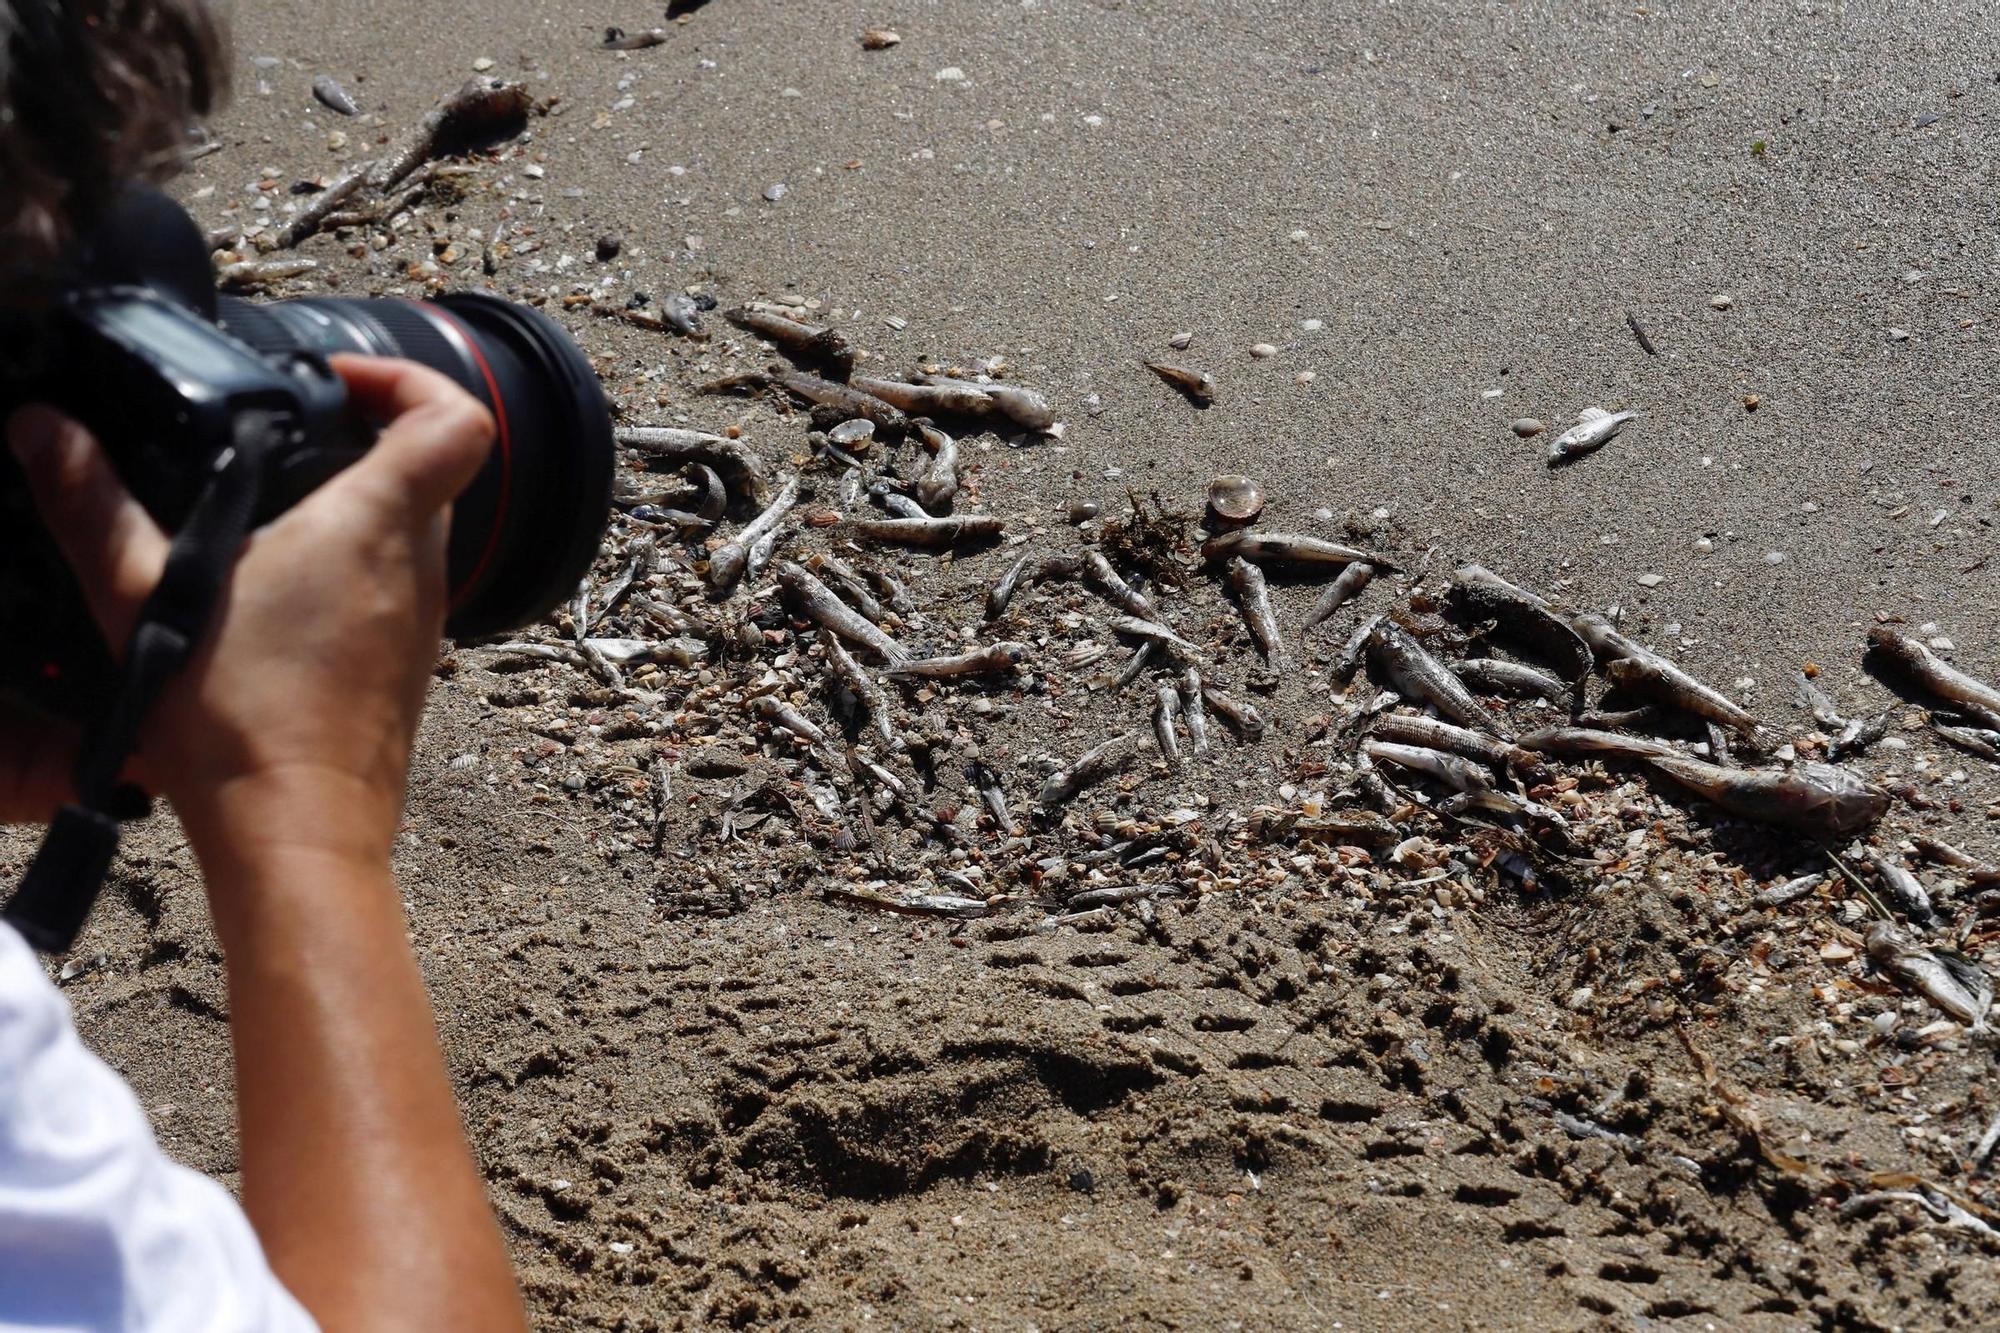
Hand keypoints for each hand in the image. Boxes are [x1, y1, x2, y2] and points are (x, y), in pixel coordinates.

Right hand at [5, 356, 491, 876]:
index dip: (409, 379)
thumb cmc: (240, 723)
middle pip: (428, 468)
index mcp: (378, 524)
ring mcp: (422, 619)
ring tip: (261, 517)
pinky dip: (347, 573)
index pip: (457, 419)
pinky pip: (392, 590)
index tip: (337, 382)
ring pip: (410, 532)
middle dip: (362, 440)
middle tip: (280, 442)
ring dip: (351, 510)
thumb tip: (41, 428)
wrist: (298, 832)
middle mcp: (417, 566)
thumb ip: (90, 504)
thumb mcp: (142, 597)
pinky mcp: (407, 665)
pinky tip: (272, 597)